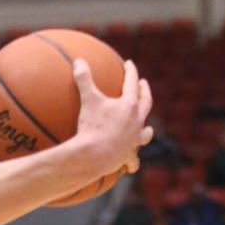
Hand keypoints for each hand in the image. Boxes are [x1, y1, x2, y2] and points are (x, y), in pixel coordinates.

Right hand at [74, 58, 152, 177]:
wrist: (93, 156)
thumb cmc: (92, 126)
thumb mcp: (87, 100)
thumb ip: (84, 79)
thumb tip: (78, 61)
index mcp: (129, 105)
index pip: (132, 83)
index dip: (131, 72)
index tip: (129, 64)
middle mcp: (137, 121)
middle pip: (146, 103)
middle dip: (144, 92)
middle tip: (143, 84)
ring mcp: (134, 140)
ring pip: (146, 133)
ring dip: (146, 129)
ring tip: (146, 128)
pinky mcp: (128, 156)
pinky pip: (133, 160)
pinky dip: (133, 161)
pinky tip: (132, 163)